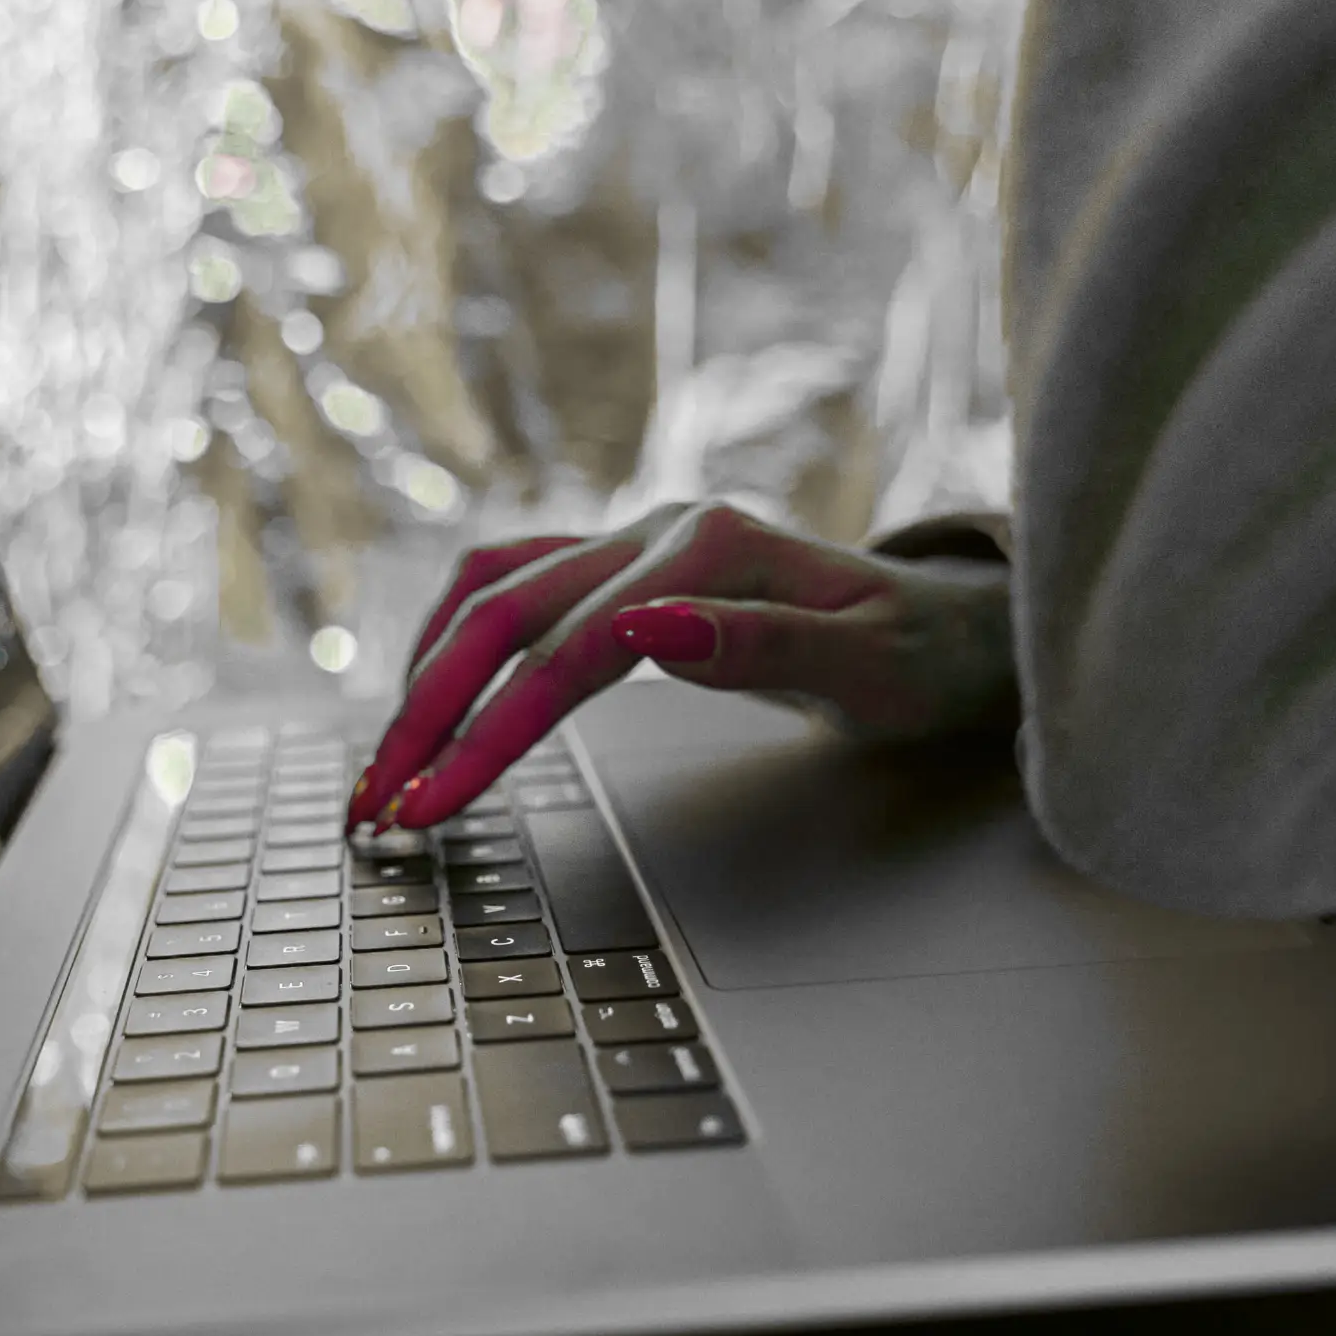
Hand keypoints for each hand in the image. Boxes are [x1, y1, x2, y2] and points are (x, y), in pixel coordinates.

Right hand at [349, 502, 1019, 829]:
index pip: (568, 652)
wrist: (963, 625)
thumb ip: (759, 646)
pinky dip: (456, 640)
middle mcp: (660, 530)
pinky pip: (513, 585)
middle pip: (501, 614)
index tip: (432, 806)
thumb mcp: (873, 667)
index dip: (488, 733)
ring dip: (425, 675)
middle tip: (372, 805)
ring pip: (491, 591)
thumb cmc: (928, 657)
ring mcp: (638, 541)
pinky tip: (428, 693)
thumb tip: (645, 629)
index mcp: (712, 548)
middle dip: (425, 714)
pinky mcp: (627, 565)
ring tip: (384, 764)